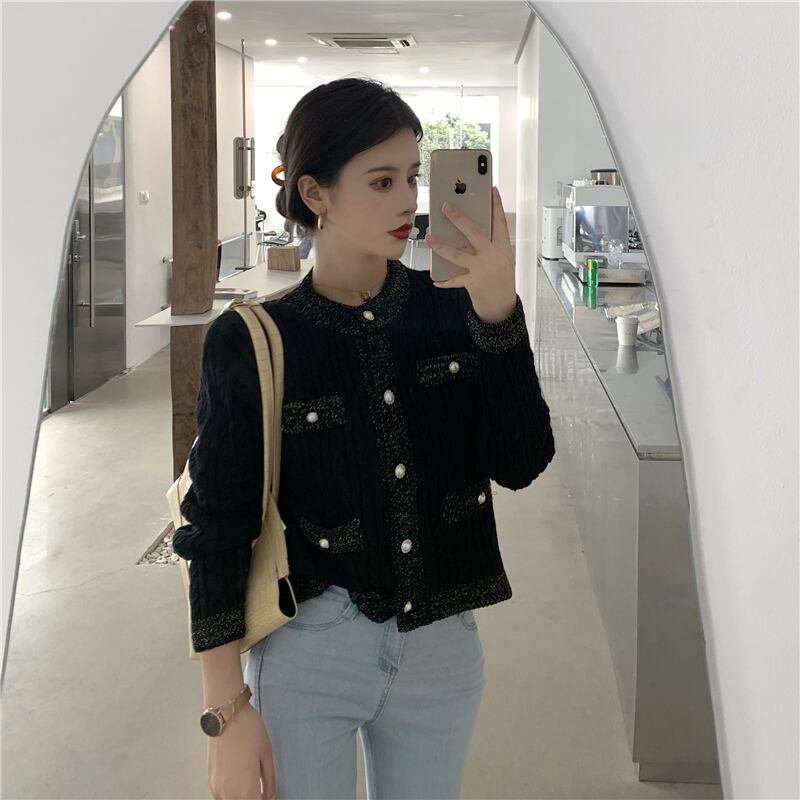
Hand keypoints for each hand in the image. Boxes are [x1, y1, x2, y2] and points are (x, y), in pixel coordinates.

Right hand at [207, 704, 276, 799]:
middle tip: (262, 791)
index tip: (268, 796)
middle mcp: (229, 794)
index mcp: (246, 790)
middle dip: (253, 798)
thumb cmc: (248, 730)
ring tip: (252, 785)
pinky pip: (221, 796)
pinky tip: (239, 781)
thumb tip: (270, 796)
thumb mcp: (267, 754)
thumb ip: (269, 780)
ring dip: (241, 797)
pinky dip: (232, 794)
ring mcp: (217, 788)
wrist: (226, 715)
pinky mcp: (210, 780)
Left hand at [425, 185, 516, 322]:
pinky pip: (455, 280)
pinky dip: (444, 281)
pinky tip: (435, 280)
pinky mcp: (473, 283)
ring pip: (458, 254)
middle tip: (445, 207)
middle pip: (474, 232)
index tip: (492, 190)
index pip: (500, 222)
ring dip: (441, 246)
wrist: (503, 306)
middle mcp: (493, 256)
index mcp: (503, 248)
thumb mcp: (503, 259)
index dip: (497, 206)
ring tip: (429, 238)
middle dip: (459, 218)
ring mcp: (482, 269)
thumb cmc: (502, 279)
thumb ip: (491, 244)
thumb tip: (470, 229)